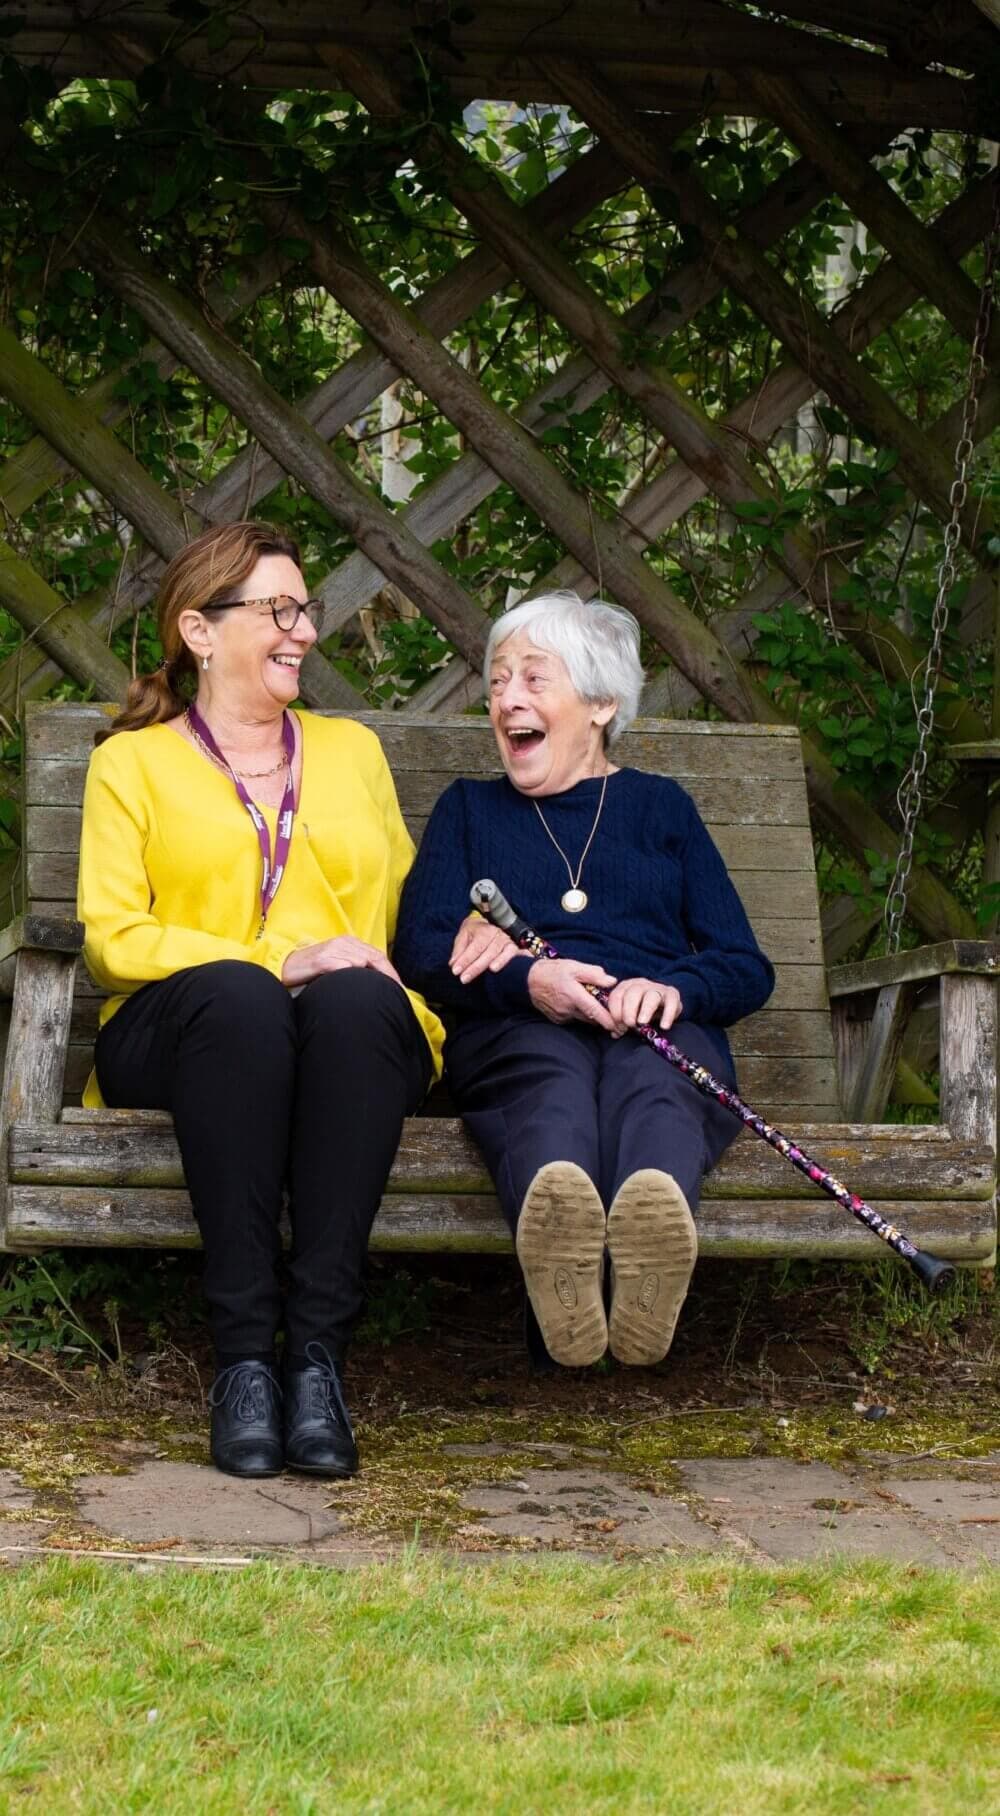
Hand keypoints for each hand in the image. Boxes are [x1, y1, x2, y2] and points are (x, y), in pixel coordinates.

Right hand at [282, 936, 401, 988]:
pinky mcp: (319, 960)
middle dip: (388, 976)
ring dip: (371, 977)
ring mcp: (331, 950)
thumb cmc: (315, 969)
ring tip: (381, 994)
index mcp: (350, 943)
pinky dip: (348, 972)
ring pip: (359, 961)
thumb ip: (357, 968)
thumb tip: (379, 982)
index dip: (392, 972)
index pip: (378, 956)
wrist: (287, 967)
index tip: (401, 989)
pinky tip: (355, 982)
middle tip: (397, 992)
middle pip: (374, 958)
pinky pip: (338, 965)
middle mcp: (343, 943)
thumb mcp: (339, 965)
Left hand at [449, 914, 518, 983]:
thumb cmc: (475, 933)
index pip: (475, 947)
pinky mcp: (516, 948)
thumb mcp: (464, 936)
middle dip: (476, 966)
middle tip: (464, 979)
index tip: (456, 971)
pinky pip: (515, 955)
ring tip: (491, 971)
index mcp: (484, 930)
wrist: (491, 924)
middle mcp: (498, 934)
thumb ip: (459, 950)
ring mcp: (508, 941)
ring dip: (499, 962)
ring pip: (504, 952)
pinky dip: (512, 961)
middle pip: (489, 951)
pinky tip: (508, 970)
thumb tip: (453, 964)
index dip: (465, 960)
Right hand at [527, 957, 616, 1029]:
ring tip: (591, 1001)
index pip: (595, 1012)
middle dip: (601, 1015)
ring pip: (583, 1019)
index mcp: (574, 996)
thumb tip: (611, 981)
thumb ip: (593, 974)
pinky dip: (578, 1013)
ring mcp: (562, 1016)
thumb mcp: (573, 966)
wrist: (528, 981)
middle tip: (608, 1007)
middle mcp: (568, 1009)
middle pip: (591, 1018)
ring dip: (590, 1014)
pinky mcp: (557, 1019)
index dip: (607, 1021)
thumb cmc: (552, 971)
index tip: (617, 1026)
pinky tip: (575, 1003)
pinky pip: (573, 1019)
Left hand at [605, 977, 682, 1036]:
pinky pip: (671, 1002)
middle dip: (628, 1010)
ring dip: (646, 1010)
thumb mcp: (628, 1015)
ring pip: (651, 996)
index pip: (616, 995)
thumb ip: (620, 1022)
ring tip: (642, 1023)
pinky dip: (668, 1014)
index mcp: (626, 987)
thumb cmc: (640, 1012)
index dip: (615, 1012)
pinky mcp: (672, 995)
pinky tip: (664, 1026)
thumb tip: (615, 1033)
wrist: (663, 1008)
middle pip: (633, 993)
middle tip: (629, 1024)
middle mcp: (641, 985)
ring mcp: (657, 988)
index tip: (617, 1028)